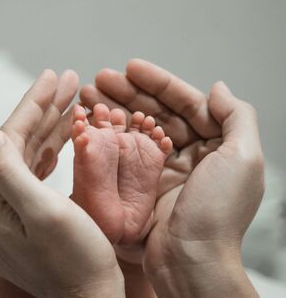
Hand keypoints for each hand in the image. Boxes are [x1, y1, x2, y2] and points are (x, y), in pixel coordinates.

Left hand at [0, 70, 124, 297]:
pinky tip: (60, 135)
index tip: (52, 75)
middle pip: (18, 146)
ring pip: (27, 158)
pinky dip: (49, 153)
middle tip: (67, 79)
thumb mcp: (44, 213)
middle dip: (44, 111)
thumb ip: (10, 172)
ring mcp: (6, 215)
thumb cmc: (76, 259)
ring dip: (49, 128)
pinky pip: (33, 176)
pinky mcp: (23, 220)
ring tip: (71, 98)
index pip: (9, 141)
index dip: (32, 106)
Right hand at [81, 59, 263, 296]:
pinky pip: (125, 153)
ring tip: (88, 95)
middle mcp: (190, 155)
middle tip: (98, 79)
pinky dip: (109, 136)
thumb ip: (236, 117)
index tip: (130, 68)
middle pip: (156, 113)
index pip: (185, 103)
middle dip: (128, 94)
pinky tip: (93, 123)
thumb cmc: (217, 214)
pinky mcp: (142, 185)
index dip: (158, 83)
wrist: (190, 263)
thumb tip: (217, 88)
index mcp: (216, 145)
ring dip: (114, 110)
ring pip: (136, 131)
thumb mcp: (243, 159)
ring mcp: (164, 170)